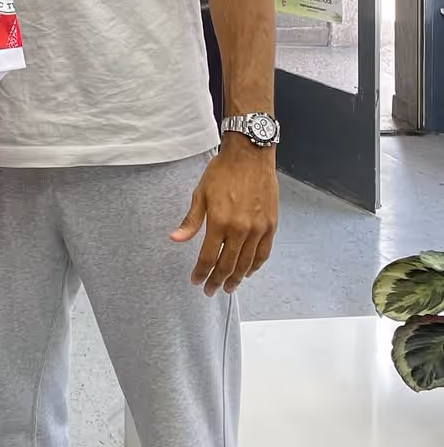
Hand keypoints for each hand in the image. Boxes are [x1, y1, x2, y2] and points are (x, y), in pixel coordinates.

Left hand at [170, 139, 278, 295]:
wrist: (249, 156)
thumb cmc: (222, 172)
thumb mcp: (200, 194)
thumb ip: (190, 221)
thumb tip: (175, 239)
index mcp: (219, 222)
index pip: (208, 257)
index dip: (201, 273)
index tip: (196, 281)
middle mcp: (240, 229)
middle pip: (227, 265)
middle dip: (217, 280)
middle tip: (210, 290)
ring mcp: (258, 229)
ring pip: (247, 263)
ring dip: (237, 278)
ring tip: (228, 287)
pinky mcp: (270, 226)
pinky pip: (263, 253)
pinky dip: (255, 266)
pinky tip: (248, 272)